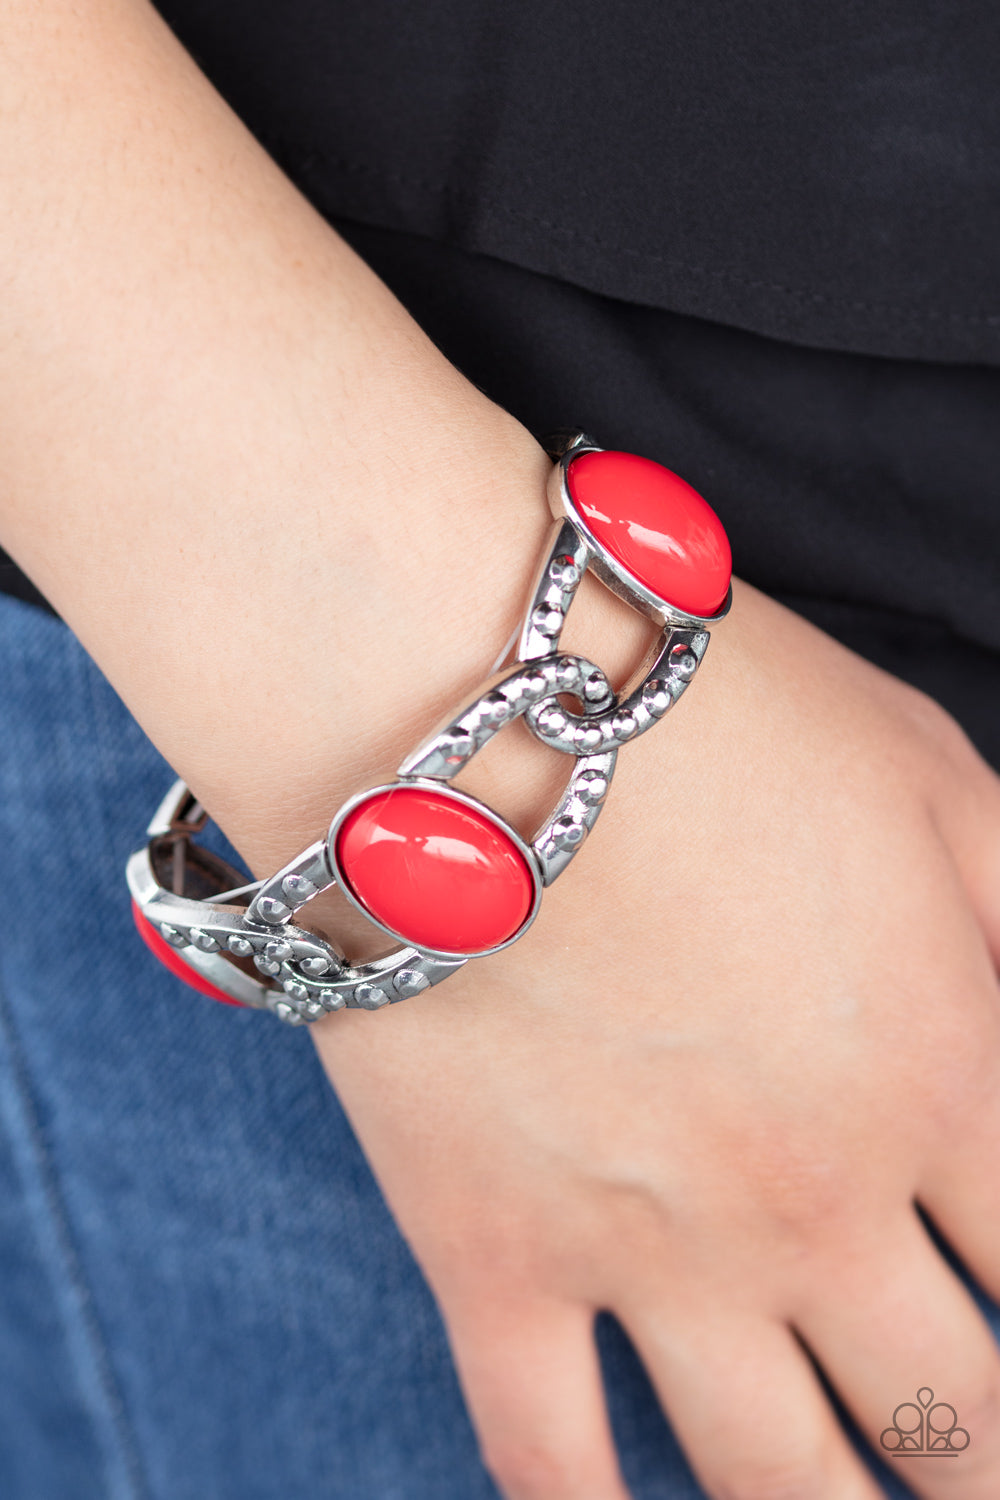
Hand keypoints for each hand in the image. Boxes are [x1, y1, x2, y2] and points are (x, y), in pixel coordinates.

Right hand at [311, 580, 999, 1498]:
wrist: (467, 713)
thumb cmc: (707, 718)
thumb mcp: (931, 772)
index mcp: (943, 1077)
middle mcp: (818, 1201)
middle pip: (957, 1415)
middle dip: (987, 1463)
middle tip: (979, 1471)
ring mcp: (654, 1250)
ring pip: (781, 1481)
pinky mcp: (495, 1253)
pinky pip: (550, 1453)